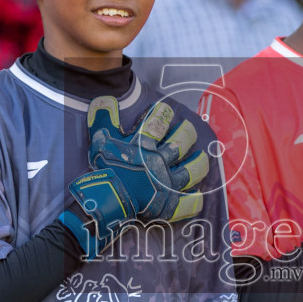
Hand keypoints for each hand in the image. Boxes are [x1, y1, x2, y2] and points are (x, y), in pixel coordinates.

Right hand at [61, 97, 208, 257]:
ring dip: (199, 163)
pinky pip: (187, 203)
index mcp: (145, 145)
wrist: (107, 199)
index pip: (158, 123)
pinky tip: (198, 195)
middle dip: (187, 133)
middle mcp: (160, 161)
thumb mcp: (100, 140)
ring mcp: (168, 183)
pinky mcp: (169, 203)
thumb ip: (104, 119)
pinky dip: (194, 200)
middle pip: (181, 143)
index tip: (165, 109)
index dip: (163, 113)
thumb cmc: (105, 169)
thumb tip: (105, 98)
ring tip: (202, 157)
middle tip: (188, 128)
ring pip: (192, 170)